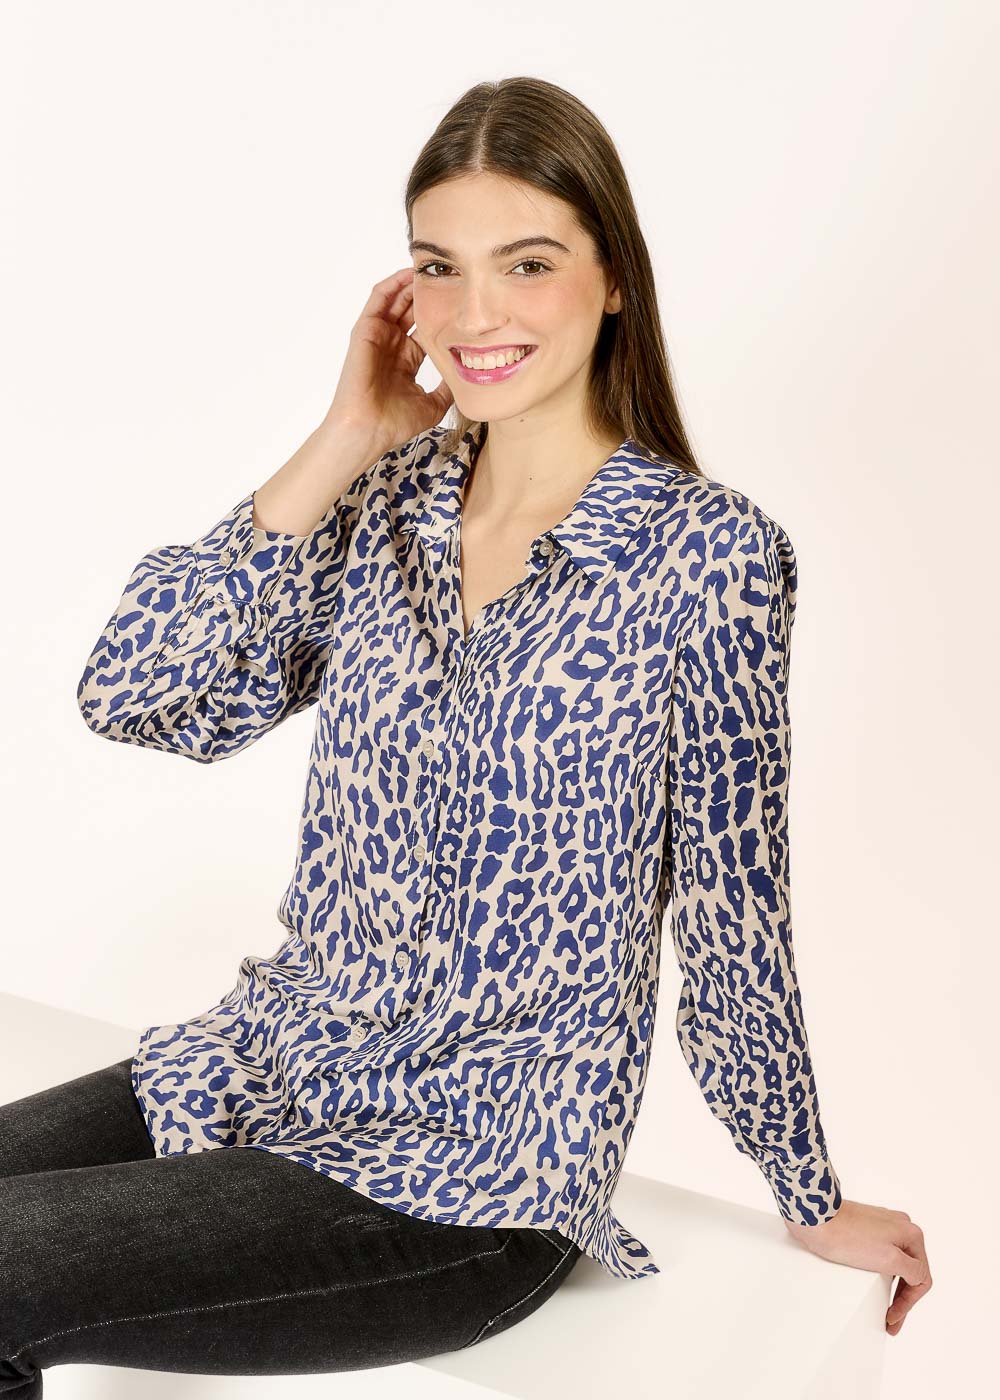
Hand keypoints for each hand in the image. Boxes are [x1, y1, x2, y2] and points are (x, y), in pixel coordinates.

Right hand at [322, 267, 453, 458]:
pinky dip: (392, 284)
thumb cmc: (395, 422)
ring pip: (396, 300)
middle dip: (428, 293)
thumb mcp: (433, 404)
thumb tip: (467, 377)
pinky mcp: (365, 331)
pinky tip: (407, 274)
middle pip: (412, 310)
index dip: (443, 314)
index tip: (463, 302)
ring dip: (411, 283)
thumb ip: (448, 388)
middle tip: (449, 276)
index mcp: (406, 360)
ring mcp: (378, 337)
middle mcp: (392, 345)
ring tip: (430, 268)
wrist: (369, 428)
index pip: (426, 328)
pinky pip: (378, 299)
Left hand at [783, 1199, 931, 1335]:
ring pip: (896, 1264)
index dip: (909, 1303)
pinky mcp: (865, 1228)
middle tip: (890, 1321)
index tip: (893, 1318)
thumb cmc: (847, 1237)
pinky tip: (873, 1286)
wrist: (815, 1218)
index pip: (922, 1277)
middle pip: (910, 1271)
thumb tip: (919, 1278)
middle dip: (902, 1299)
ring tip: (883, 1308)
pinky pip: (881, 1255)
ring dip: (892, 1288)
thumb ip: (913, 1271)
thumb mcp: (889, 1260)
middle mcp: (900, 1226)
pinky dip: (880, 1274)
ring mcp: (882, 1226)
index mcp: (911, 1233)